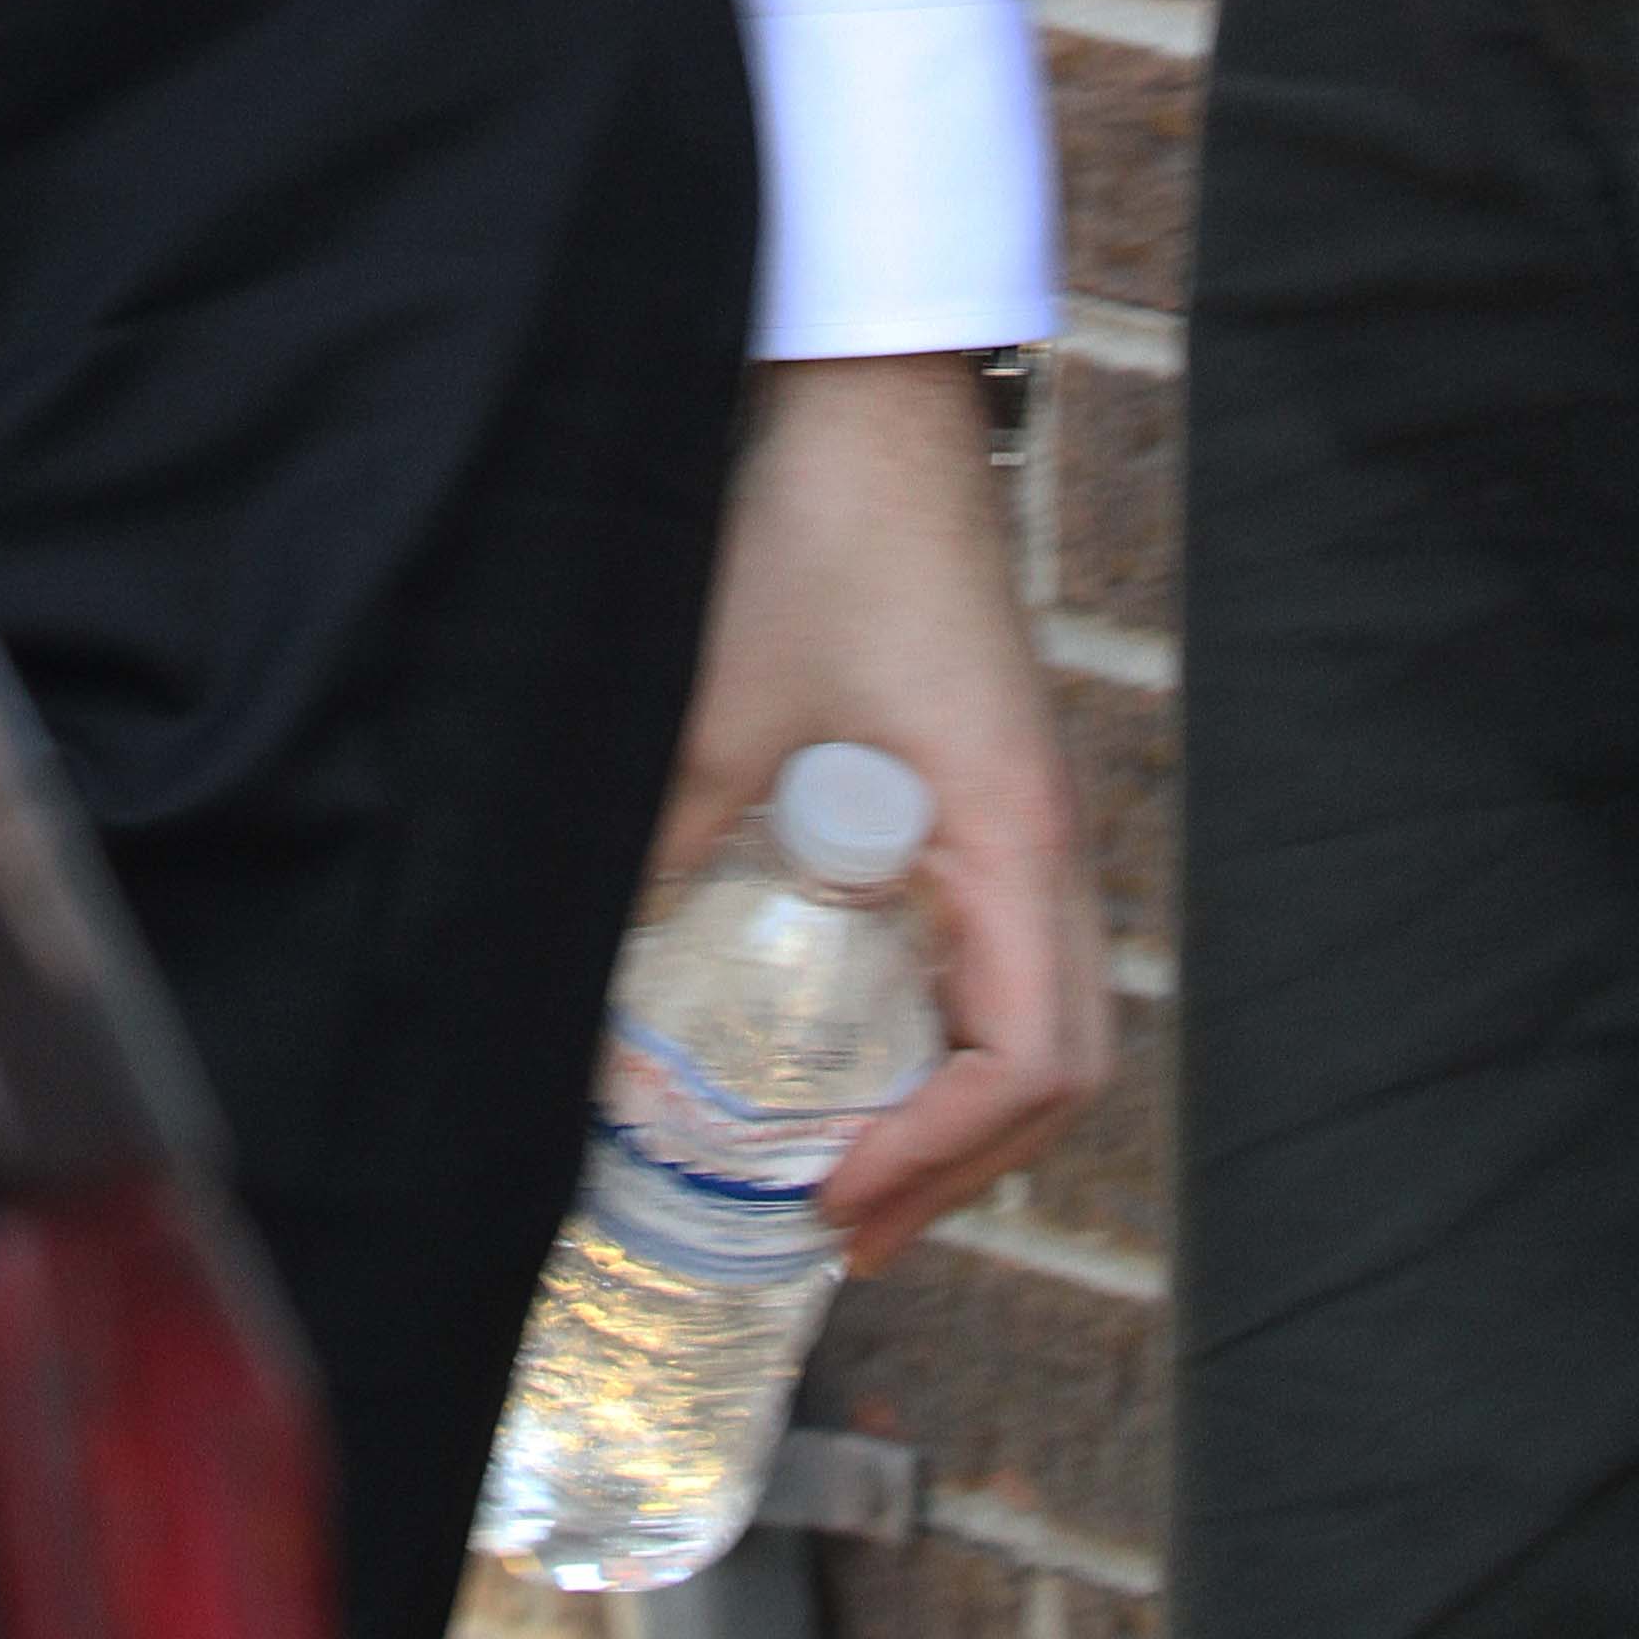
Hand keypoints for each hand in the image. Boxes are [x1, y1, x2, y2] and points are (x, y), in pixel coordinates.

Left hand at [655, 349, 1110, 1273]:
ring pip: (1042, 1011)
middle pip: (1059, 1062)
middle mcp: (1046, 843)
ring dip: (961, 1106)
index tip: (830, 1194)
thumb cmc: (820, 535)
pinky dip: (950, 1028)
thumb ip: (660, 837)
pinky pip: (1006, 951)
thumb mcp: (718, 700)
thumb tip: (579, 981)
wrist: (873, 412)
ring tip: (845, 1168)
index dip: (940, 1154)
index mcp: (1010, 834)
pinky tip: (858, 1042)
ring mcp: (1028, 817)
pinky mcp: (993, 789)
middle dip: (958, 1165)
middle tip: (837, 1226)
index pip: (1031, 1057)